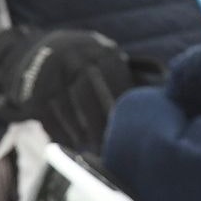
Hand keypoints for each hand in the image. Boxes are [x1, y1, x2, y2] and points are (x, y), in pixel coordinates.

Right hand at [0, 29, 162, 152]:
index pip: (115, 79)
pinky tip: (73, 145)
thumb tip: (166, 89)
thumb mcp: (108, 58)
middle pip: (89, 96)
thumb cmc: (88, 63)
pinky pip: (49, 118)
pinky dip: (62, 134)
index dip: (123, 105)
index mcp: (99, 52)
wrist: (38, 50)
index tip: (133, 127)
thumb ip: (133, 73)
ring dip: (82, 133)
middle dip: (101, 123)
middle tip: (113, 146)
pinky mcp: (34, 92)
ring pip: (68, 110)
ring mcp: (51, 75)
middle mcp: (74, 60)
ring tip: (94, 150)